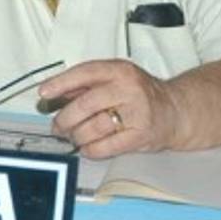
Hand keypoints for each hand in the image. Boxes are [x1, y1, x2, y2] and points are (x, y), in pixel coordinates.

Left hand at [39, 59, 179, 158]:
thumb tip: (56, 94)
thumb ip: (87, 84)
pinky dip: (91, 149)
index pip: (84, 73)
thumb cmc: (140, 93)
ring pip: (94, 127)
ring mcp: (137, 113)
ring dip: (76, 135)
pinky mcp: (141, 135)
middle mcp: (128, 89)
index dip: (60, 83)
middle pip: (85, 104)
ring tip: (72, 136)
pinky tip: (86, 147)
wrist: (176, 111)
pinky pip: (107, 146)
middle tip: (57, 125)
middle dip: (65, 118)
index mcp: (119, 70)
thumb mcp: (115, 78)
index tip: (44, 92)